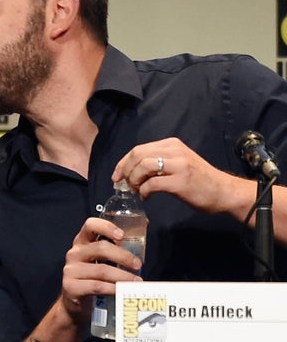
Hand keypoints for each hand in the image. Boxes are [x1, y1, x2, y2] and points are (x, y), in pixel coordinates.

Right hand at [60, 217, 142, 322]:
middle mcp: (75, 253)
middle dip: (123, 256)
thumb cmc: (94, 278)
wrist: (75, 304)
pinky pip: (97, 286)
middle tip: (138, 264)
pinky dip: (113, 288)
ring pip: (101, 270)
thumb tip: (144, 226)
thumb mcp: (102, 260)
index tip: (122, 235)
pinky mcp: (71, 287)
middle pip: (100, 248)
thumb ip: (118, 247)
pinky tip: (122, 291)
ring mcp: (71, 270)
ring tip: (136, 281)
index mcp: (82, 242)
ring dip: (123, 275)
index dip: (106, 227)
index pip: (90, 225)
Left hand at [111, 137, 238, 214]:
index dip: (123, 162)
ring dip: (133, 180)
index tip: (116, 175)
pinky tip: (145, 196)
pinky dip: (144, 191)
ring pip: (143, 166)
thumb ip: (158, 162)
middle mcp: (174, 151)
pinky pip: (152, 184)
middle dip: (125, 170)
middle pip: (137, 155)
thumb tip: (132, 171)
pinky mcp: (180, 181)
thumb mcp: (178, 162)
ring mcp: (178, 165)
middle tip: (123, 184)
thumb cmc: (199, 180)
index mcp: (172, 145)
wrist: (224, 191)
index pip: (138, 149)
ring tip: (135, 190)